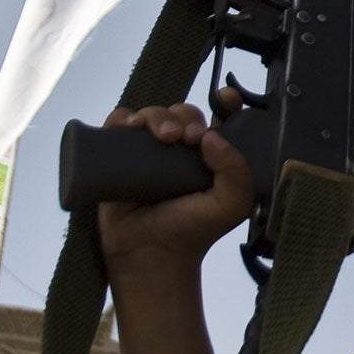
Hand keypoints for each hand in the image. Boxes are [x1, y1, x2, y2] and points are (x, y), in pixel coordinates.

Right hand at [97, 102, 256, 267]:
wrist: (151, 255)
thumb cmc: (193, 232)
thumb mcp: (231, 205)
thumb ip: (235, 171)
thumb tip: (210, 136)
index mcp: (210, 155)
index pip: (218, 117)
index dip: (223, 102)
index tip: (225, 98)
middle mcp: (180, 149)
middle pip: (182, 112)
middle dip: (186, 116)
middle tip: (188, 137)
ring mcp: (148, 151)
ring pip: (151, 114)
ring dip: (157, 115)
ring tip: (163, 137)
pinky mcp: (118, 157)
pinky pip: (117, 124)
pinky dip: (122, 118)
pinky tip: (129, 127)